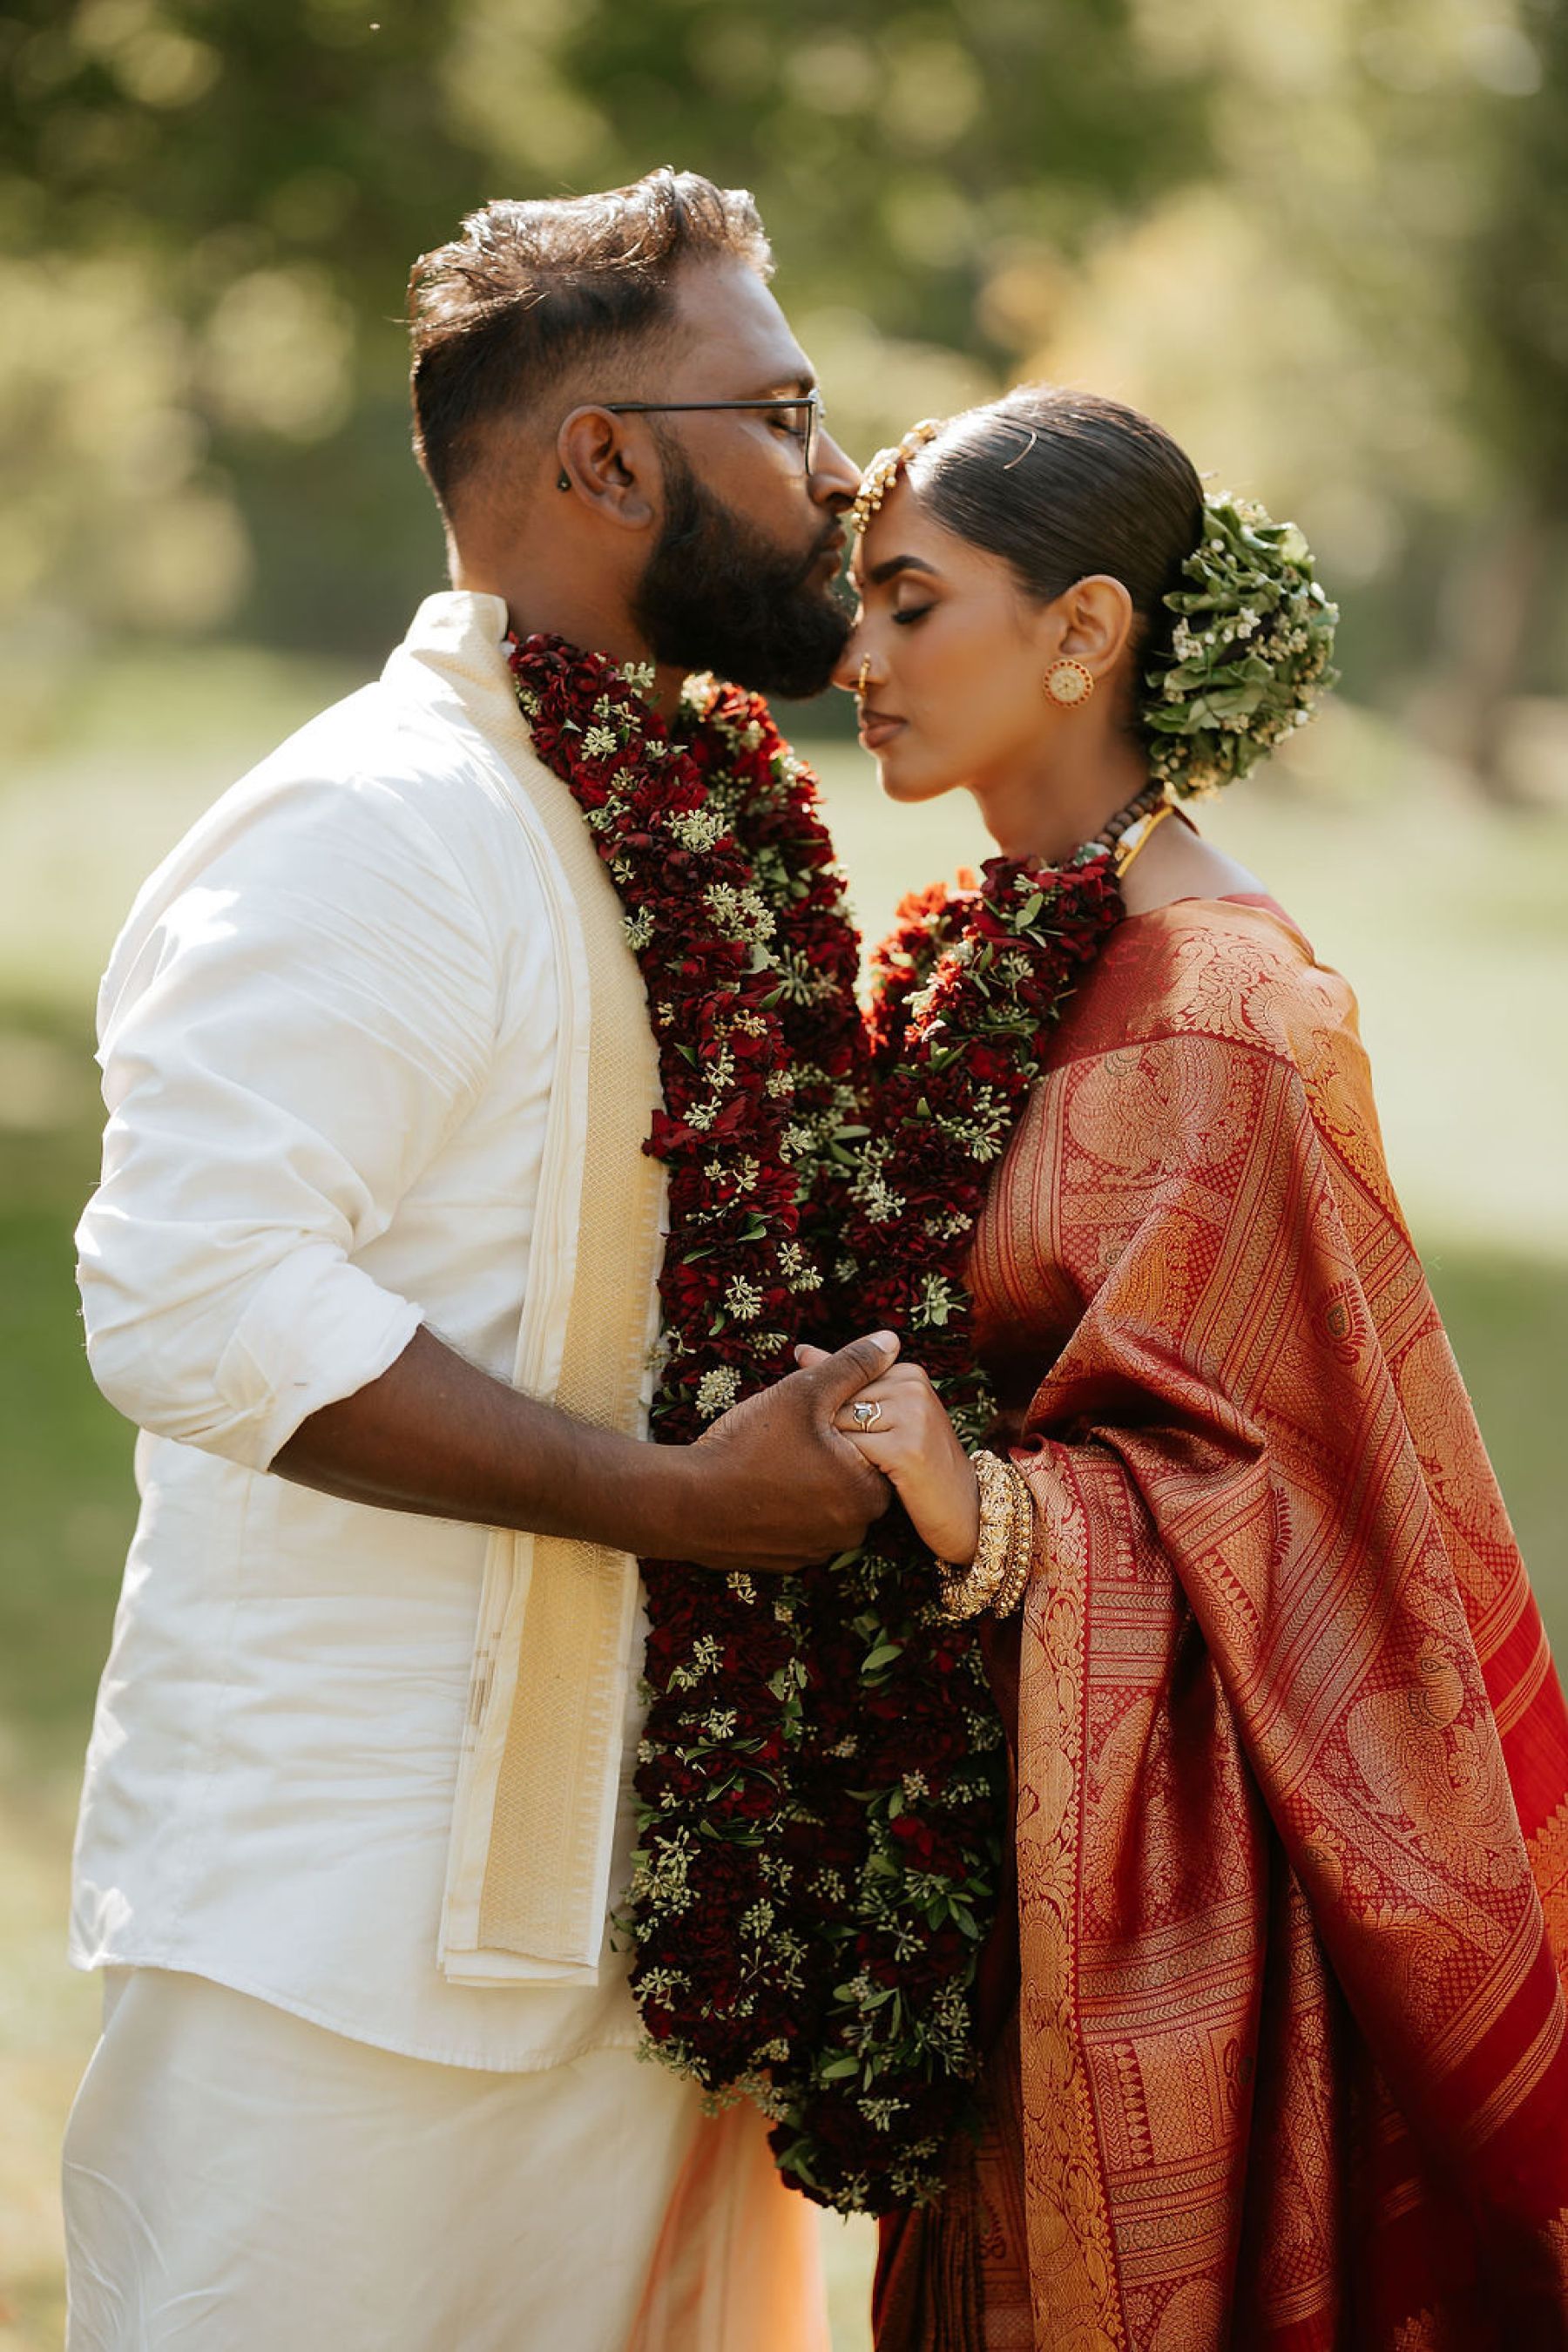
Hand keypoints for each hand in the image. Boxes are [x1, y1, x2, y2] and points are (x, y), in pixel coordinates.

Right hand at [672, 1332, 900, 1573]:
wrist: (685, 1504)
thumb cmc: (748, 1445)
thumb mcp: (805, 1391)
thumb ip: (853, 1366)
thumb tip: (892, 1341)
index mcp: (867, 1492)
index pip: (876, 1447)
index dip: (844, 1421)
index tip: (810, 1413)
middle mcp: (852, 1530)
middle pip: (851, 1475)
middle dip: (828, 1450)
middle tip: (788, 1432)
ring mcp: (818, 1550)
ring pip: (824, 1500)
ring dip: (807, 1479)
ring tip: (769, 1456)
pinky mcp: (788, 1561)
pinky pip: (798, 1524)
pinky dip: (785, 1505)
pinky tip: (757, 1484)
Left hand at [796, 1344, 979, 1565]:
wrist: (962, 1507)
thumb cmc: (917, 1461)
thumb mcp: (886, 1413)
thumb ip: (847, 1380)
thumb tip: (801, 1351)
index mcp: (908, 1372)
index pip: (841, 1382)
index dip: (842, 1418)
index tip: (873, 1438)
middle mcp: (913, 1386)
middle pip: (837, 1403)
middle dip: (840, 1434)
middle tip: (875, 1456)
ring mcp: (913, 1415)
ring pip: (840, 1426)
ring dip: (846, 1453)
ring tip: (878, 1465)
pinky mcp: (907, 1448)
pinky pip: (852, 1452)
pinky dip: (855, 1470)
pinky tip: (879, 1478)